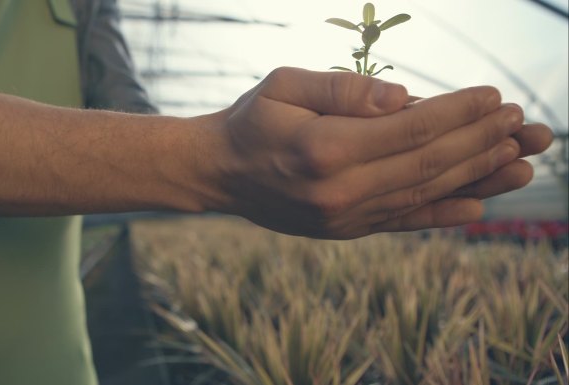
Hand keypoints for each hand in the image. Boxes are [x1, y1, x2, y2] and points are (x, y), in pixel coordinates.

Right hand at [201, 67, 527, 238]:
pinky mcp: (344, 230)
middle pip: (427, 164)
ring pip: (423, 194)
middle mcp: (339, 190)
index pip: (409, 129)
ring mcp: (343, 217)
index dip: (458, 113)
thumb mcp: (283, 85)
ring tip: (520, 161)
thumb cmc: (252, 120)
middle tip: (521, 124)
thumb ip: (342, 89)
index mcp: (324, 149)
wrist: (220, 173)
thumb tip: (403, 97)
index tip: (494, 97)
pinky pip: (402, 221)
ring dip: (475, 176)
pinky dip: (443, 213)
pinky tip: (478, 205)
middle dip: (479, 142)